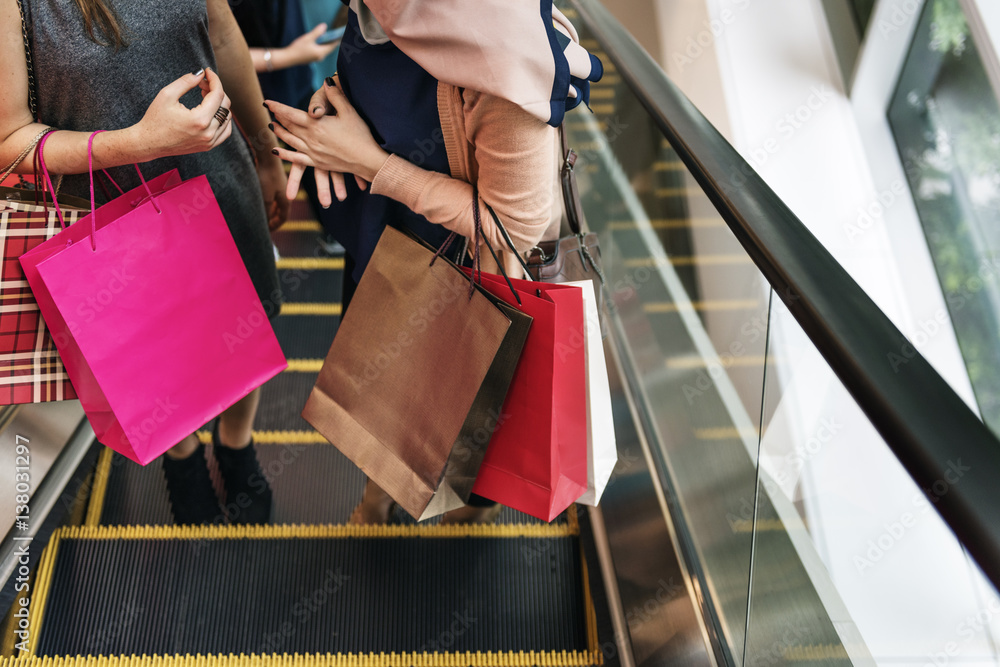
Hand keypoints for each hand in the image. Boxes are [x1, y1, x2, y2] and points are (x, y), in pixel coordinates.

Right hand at [132, 69, 232, 160]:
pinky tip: (211, 110)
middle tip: (201, 83)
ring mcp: (210, 142)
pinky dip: (222, 118)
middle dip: (215, 89)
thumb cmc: (155, 119)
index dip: (214, 80)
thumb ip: (186, 82)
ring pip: (227, 118)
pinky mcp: (209, 146)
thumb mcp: (167, 95)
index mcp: (199, 120)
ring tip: (204, 95)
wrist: (149, 143)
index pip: (217, 95)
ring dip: (219, 103)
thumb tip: (201, 73)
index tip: (207, 72)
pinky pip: (225, 131)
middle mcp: (209, 132)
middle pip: (225, 105)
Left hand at [257, 154, 289, 230]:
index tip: (267, 231)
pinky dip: (267, 199)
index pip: (283, 217)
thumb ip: (266, 211)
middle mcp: (285, 193)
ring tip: (261, 212)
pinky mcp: (274, 177)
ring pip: (276, 201)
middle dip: (273, 218)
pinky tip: (259, 197)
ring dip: (270, 209)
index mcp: (286, 200)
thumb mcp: (265, 198)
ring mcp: (280, 185)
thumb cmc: (267, 176)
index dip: (275, 225)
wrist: (268, 154)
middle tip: (264, 223)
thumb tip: (265, 222)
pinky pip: (272, 193)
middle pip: (280, 210)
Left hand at [267, 79, 388, 202]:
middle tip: (270, 111)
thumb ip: (335, 96)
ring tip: (271, 126)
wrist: (368, 160)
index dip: (278, 107)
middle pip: (289, 126)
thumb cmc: (361, 135)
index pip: (291, 114)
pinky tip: (276, 152)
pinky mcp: (318, 163)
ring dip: (279, 133)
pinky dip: (285, 155)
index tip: (267, 102)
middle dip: (278, 117)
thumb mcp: (349, 111)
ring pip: (290, 141)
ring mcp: (313, 153)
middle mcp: (311, 139)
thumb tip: (326, 80)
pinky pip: (296, 159)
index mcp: (317, 125)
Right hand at [283, 23, 338, 66]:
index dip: (337, 39)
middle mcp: (320, 57)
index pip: (333, 45)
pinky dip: (322, 46)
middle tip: (338, 34)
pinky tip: (322, 42)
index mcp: (321, 53)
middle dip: (333, 41)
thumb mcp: (308, 38)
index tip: (342, 34)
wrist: (288, 58)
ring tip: (332, 37)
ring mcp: (316, 58)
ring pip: (325, 50)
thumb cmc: (297, 48)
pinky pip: (320, 51)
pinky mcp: (312, 58)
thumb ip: (317, 32)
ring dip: (327, 44)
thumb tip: (324, 26)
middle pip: (329, 48)